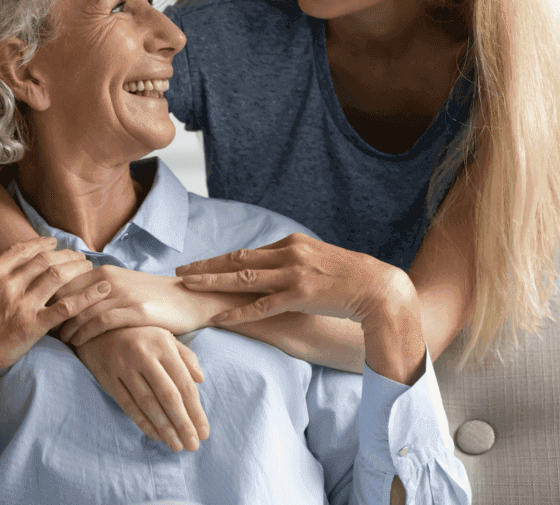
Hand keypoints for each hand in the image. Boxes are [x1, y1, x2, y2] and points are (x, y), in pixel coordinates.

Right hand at [0, 237, 109, 392]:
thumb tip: (7, 270)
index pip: (23, 250)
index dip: (43, 244)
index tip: (55, 243)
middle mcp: (7, 284)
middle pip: (45, 260)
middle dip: (66, 255)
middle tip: (78, 255)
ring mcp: (21, 305)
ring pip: (58, 276)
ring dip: (77, 268)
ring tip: (88, 266)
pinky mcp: (33, 326)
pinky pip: (67, 307)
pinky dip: (88, 296)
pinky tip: (101, 289)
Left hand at [58, 264, 231, 345]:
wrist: (187, 299)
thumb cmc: (151, 296)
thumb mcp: (122, 287)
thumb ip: (97, 292)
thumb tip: (68, 304)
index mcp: (105, 272)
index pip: (66, 282)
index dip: (50, 299)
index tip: (40, 314)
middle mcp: (112, 280)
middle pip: (70, 296)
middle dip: (54, 313)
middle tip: (43, 330)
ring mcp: (124, 295)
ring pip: (84, 311)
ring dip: (68, 328)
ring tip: (61, 340)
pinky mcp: (137, 311)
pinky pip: (103, 322)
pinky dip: (86, 334)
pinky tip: (79, 344)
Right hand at [75, 327, 208, 452]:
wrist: (102, 328)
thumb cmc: (142, 336)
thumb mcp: (166, 338)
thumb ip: (186, 357)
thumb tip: (201, 380)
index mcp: (163, 345)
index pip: (184, 383)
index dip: (195, 410)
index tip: (204, 432)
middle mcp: (144, 355)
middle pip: (168, 396)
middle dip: (183, 424)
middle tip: (193, 445)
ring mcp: (125, 368)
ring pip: (148, 404)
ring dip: (164, 428)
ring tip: (177, 445)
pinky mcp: (110, 379)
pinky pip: (128, 406)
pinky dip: (143, 423)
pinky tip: (156, 435)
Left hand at [174, 233, 397, 325]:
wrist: (378, 286)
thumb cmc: (351, 277)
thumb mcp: (319, 261)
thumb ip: (295, 263)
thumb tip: (277, 268)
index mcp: (292, 243)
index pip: (249, 251)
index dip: (222, 259)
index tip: (201, 264)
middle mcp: (289, 253)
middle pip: (238, 258)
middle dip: (207, 265)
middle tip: (181, 271)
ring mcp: (294, 274)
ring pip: (243, 277)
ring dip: (212, 281)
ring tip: (188, 286)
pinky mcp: (300, 295)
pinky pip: (262, 305)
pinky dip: (238, 311)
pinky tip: (219, 316)